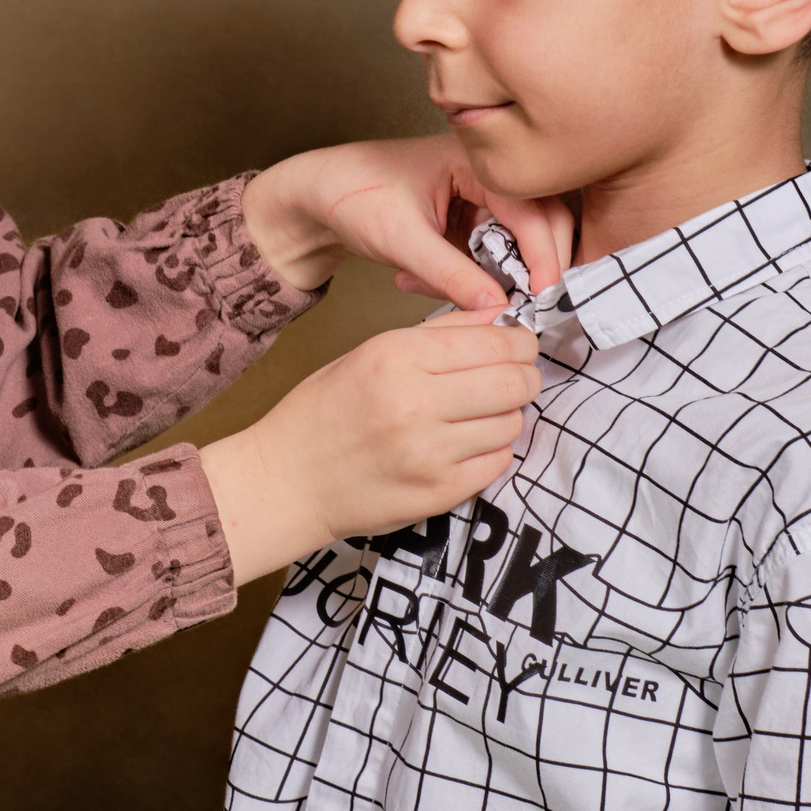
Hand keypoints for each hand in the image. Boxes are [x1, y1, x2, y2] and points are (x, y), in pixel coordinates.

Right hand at [199, 310, 540, 583]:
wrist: (287, 480)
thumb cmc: (324, 410)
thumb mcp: (371, 352)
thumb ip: (439, 334)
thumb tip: (501, 318)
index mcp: (397, 356)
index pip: (497, 341)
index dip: (520, 341)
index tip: (517, 345)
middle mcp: (416, 402)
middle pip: (514, 382)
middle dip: (524, 376)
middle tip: (511, 378)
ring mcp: (430, 452)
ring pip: (511, 423)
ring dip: (504, 415)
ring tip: (477, 413)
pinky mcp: (439, 492)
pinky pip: (498, 462)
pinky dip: (490, 449)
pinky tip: (465, 443)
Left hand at [243, 134, 573, 310]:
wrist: (317, 197)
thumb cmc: (352, 197)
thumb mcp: (401, 240)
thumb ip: (451, 274)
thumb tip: (498, 307)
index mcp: (473, 160)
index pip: (531, 207)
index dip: (544, 253)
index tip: (544, 294)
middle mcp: (485, 173)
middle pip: (542, 220)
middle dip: (531, 266)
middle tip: (520, 304)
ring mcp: (480, 197)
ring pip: (519, 242)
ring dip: (494, 276)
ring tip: (442, 288)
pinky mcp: (469, 221)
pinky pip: (490, 255)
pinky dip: (468, 277)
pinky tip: (415, 279)